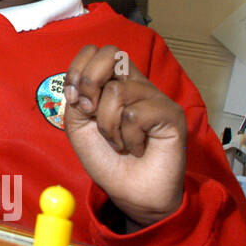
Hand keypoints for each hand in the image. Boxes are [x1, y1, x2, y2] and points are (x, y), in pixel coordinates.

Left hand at [63, 45, 185, 228]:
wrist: (131, 192)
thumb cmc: (107, 159)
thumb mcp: (79, 127)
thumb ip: (76, 100)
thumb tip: (80, 87)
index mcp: (113, 83)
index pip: (95, 52)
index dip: (78, 69)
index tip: (74, 98)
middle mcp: (135, 85)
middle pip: (112, 53)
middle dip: (90, 82)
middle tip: (91, 112)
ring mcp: (155, 97)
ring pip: (117, 90)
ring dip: (107, 124)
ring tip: (118, 142)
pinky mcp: (171, 113)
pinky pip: (135, 114)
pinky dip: (127, 137)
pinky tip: (137, 148)